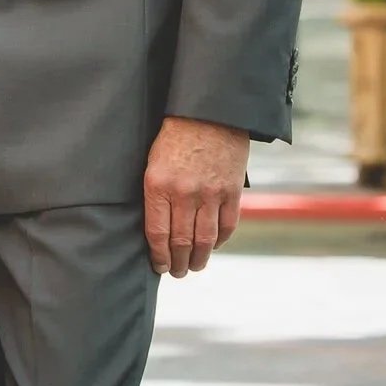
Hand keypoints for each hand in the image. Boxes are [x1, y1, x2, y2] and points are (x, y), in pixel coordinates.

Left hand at [142, 116, 248, 277]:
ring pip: (204, 240)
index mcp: (158, 185)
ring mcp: (210, 193)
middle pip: (181, 242)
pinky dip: (219, 241)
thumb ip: (156, 195)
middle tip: (177, 272)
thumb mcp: (153, 162)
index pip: (157, 233)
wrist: (209, 112)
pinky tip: (212, 246)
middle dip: (178, 264)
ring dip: (198, 259)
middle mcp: (184, 192)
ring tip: (194, 267)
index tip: (160, 267)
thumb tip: (157, 230)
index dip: (159, 256)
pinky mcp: (231, 191)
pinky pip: (227, 226)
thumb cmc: (175, 137)